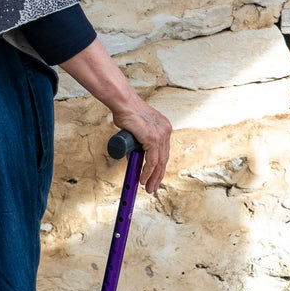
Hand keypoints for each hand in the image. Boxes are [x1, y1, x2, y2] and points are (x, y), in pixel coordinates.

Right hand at [57, 38, 171, 192]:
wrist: (123, 103)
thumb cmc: (125, 112)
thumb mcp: (134, 131)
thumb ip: (137, 144)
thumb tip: (135, 158)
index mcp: (163, 128)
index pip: (163, 152)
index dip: (159, 166)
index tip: (154, 177)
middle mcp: (165, 131)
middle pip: (165, 158)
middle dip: (158, 175)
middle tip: (152, 187)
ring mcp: (161, 135)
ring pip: (160, 162)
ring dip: (153, 177)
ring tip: (148, 187)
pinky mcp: (153, 139)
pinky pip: (152, 161)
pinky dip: (148, 172)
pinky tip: (143, 179)